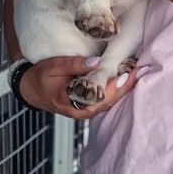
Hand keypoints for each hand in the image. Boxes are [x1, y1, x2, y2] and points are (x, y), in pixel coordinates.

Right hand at [16, 55, 144, 119]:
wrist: (30, 90)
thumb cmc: (40, 77)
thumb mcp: (53, 66)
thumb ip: (74, 64)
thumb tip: (96, 62)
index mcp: (71, 101)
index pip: (98, 95)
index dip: (115, 85)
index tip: (129, 74)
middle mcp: (81, 111)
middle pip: (109, 100)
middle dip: (126, 86)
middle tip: (142, 71)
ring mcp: (85, 112)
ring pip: (110, 102)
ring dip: (124, 88)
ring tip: (139, 73)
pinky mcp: (88, 108)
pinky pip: (106, 101)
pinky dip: (117, 90)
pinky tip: (128, 79)